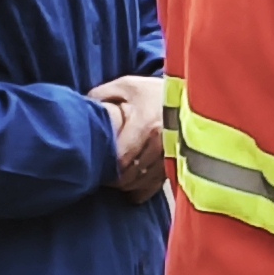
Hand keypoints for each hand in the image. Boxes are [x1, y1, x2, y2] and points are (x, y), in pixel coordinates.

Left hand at [91, 75, 168, 194]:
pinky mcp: (178, 163)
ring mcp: (172, 155)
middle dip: (114, 178)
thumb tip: (83, 109)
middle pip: (131, 174)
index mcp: (146, 124)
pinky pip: (156, 185)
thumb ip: (102, 96)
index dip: (106, 166)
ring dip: (127, 184)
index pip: (121, 158)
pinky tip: (133, 185)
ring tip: (116, 177)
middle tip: (103, 174)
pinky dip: (142, 189)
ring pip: (143, 182)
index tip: (97, 166)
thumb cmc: (154, 90)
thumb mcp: (127, 85)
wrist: (190, 93)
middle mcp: (162, 142)